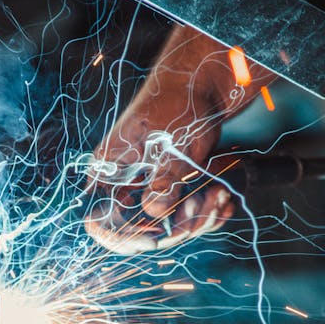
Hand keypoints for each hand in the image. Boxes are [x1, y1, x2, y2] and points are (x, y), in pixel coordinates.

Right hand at [84, 25, 255, 252]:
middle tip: (207, 206)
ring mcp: (148, 188)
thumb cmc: (177, 107)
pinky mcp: (170, 189)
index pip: (100, 223)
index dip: (125, 237)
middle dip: (179, 227)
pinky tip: (224, 201)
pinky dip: (206, 213)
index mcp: (108, 172)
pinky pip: (184, 215)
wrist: (201, 85)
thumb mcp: (171, 147)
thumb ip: (161, 184)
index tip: (156, 238)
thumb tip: (156, 215)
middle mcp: (125, 185)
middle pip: (142, 230)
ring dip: (199, 219)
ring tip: (221, 197)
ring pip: (168, 226)